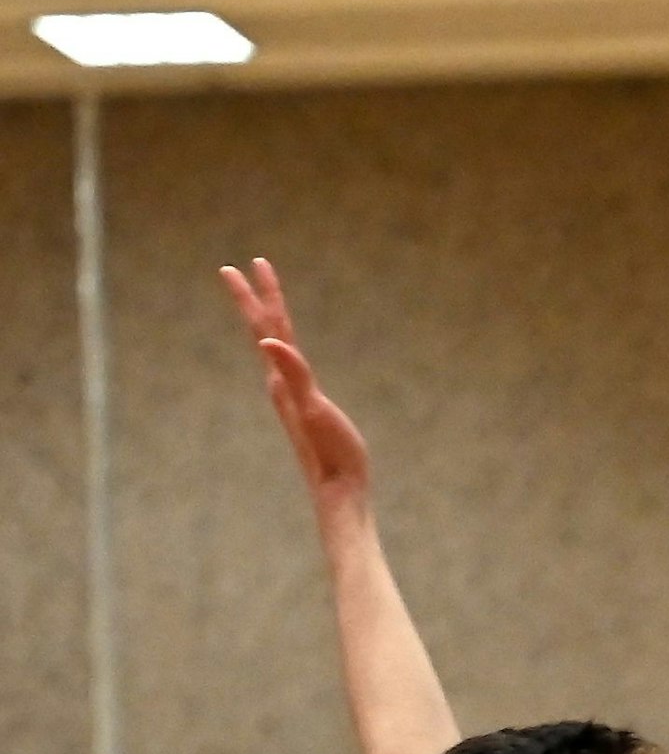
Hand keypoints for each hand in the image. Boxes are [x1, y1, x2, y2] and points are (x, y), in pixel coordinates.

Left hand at [220, 258, 371, 509]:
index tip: (248, 264)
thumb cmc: (330, 451)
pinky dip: (284, 346)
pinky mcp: (305, 405)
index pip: (267, 326)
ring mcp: (291, 394)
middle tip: (245, 266)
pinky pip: (290, 365)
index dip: (258, 293)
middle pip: (266, 329)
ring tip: (264, 300)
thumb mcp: (311, 408)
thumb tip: (266, 342)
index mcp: (282, 378)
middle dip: (256, 297)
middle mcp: (281, 381)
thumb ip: (292, 373)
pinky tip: (282, 348)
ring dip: (269, 318)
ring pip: (276, 345)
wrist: (337, 489)